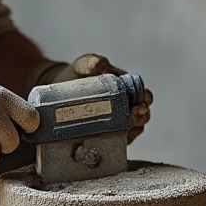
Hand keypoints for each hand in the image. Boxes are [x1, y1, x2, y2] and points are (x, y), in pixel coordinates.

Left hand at [33, 54, 152, 142]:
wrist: (61, 88)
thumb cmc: (79, 74)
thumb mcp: (85, 65)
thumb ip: (93, 63)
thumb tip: (100, 65)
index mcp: (127, 89)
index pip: (144, 96)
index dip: (145, 99)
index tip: (140, 102)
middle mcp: (125, 106)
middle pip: (141, 115)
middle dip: (140, 117)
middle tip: (132, 115)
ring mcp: (117, 122)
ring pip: (132, 129)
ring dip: (131, 130)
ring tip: (125, 128)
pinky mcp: (106, 134)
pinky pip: (116, 141)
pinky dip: (117, 142)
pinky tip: (111, 141)